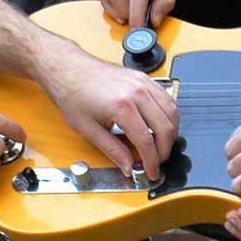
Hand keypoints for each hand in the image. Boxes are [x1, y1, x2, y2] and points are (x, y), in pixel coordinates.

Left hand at [35, 41, 176, 180]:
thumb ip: (112, 150)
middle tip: (157, 162)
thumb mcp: (87, 128)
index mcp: (121, 106)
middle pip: (165, 127)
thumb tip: (128, 166)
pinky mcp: (144, 78)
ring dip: (171, 133)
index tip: (151, 172)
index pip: (146, 141)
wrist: (68, 69)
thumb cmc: (73, 93)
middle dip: (165, 150)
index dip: (152, 161)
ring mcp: (143, 82)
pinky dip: (169, 115)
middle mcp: (136, 92)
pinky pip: (167, 98)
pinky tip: (162, 125)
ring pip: (172, 112)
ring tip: (160, 146)